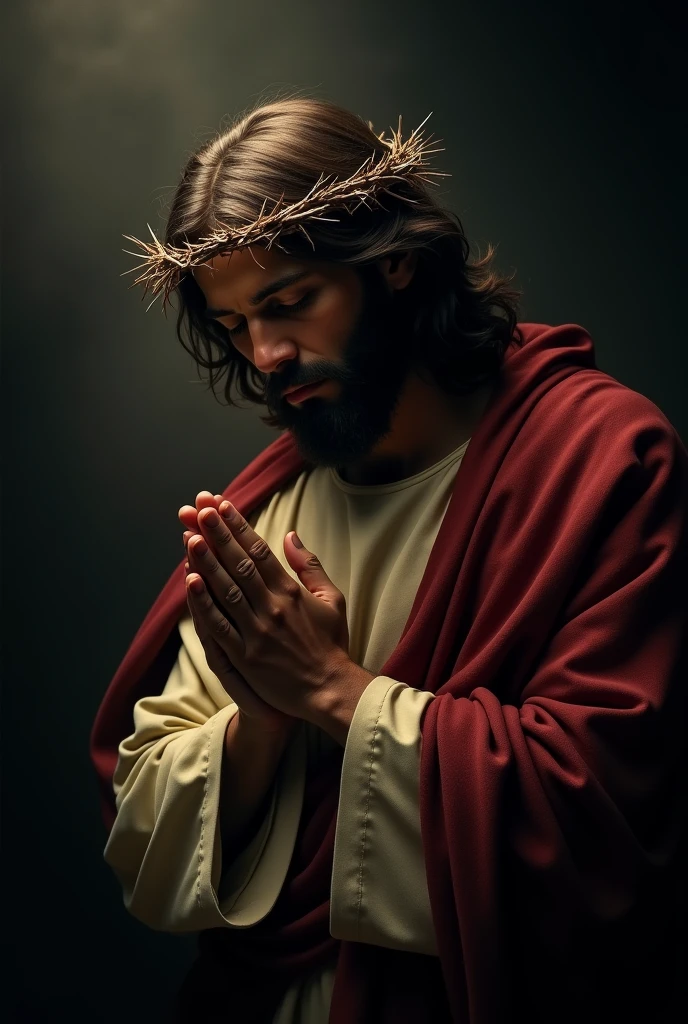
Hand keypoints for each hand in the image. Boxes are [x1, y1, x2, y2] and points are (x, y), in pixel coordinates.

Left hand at [179, 493, 351, 724]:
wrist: (330, 690)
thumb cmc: (332, 644)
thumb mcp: (333, 598)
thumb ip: (310, 565)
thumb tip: (291, 535)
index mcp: (291, 591)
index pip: (260, 551)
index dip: (239, 527)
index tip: (222, 506)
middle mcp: (272, 607)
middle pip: (239, 564)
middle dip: (217, 535)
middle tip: (198, 510)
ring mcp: (256, 632)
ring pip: (225, 590)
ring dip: (206, 562)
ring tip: (190, 537)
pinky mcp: (244, 656)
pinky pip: (219, 626)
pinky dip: (203, 603)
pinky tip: (191, 582)